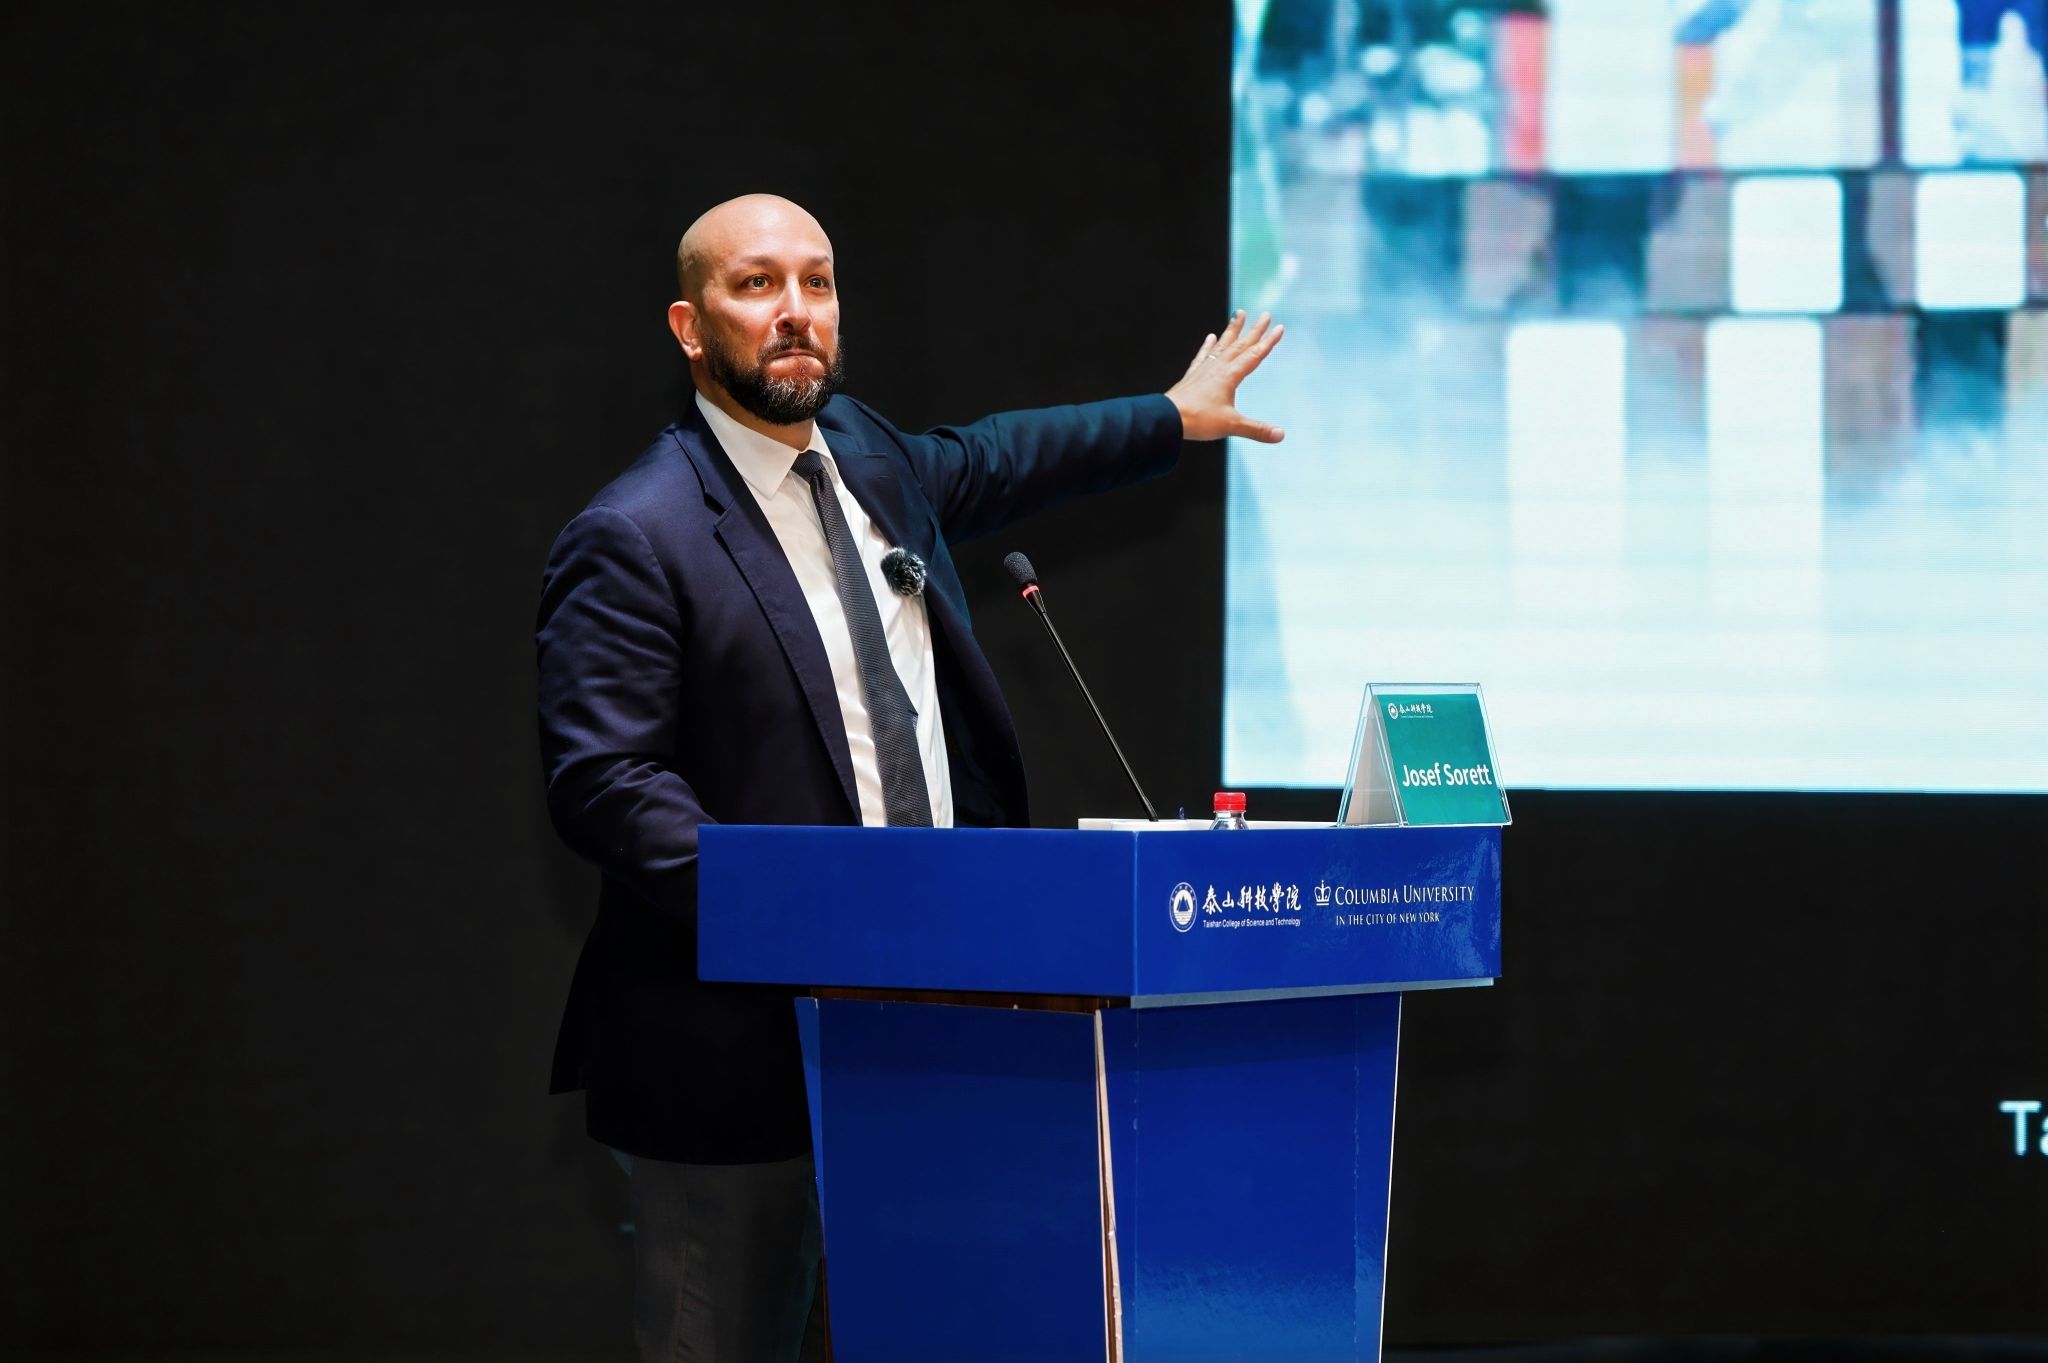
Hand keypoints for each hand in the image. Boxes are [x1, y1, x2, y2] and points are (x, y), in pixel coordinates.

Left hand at [1164, 310, 1284, 443]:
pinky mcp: (1192, 376)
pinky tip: (1211, 336)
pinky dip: (1208, 346)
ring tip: (1238, 314)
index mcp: (1230, 376)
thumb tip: (1281, 435)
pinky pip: (1203, 356)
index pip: (1254, 355)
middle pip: (1240, 345)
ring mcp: (1204, 370)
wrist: (1168, 418)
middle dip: (1254, 330)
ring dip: (1232, 330)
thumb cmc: (1199, 420)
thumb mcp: (1231, 426)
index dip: (1268, 342)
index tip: (1279, 328)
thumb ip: (1257, 430)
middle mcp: (1218, 368)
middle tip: (1265, 314)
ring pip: (1222, 345)